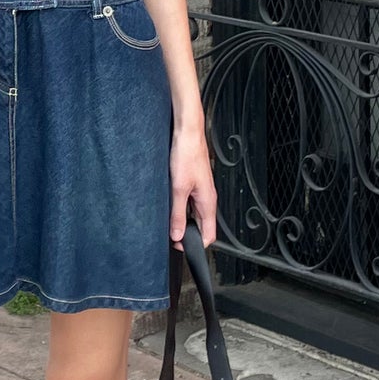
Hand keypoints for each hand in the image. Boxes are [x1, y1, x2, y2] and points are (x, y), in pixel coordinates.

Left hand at [168, 120, 217, 250]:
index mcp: (208, 202)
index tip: (179, 245)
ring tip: (170, 220)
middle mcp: (207, 198)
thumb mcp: (178, 188)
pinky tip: (171, 204)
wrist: (187, 133)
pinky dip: (181, 208)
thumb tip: (177, 234)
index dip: (195, 245)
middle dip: (188, 234)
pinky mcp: (194, 183)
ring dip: (184, 220)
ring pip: (195, 214)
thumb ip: (177, 213)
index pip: (209, 234)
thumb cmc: (187, 154)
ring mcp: (201, 190)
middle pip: (201, 226)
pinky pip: (190, 203)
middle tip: (171, 235)